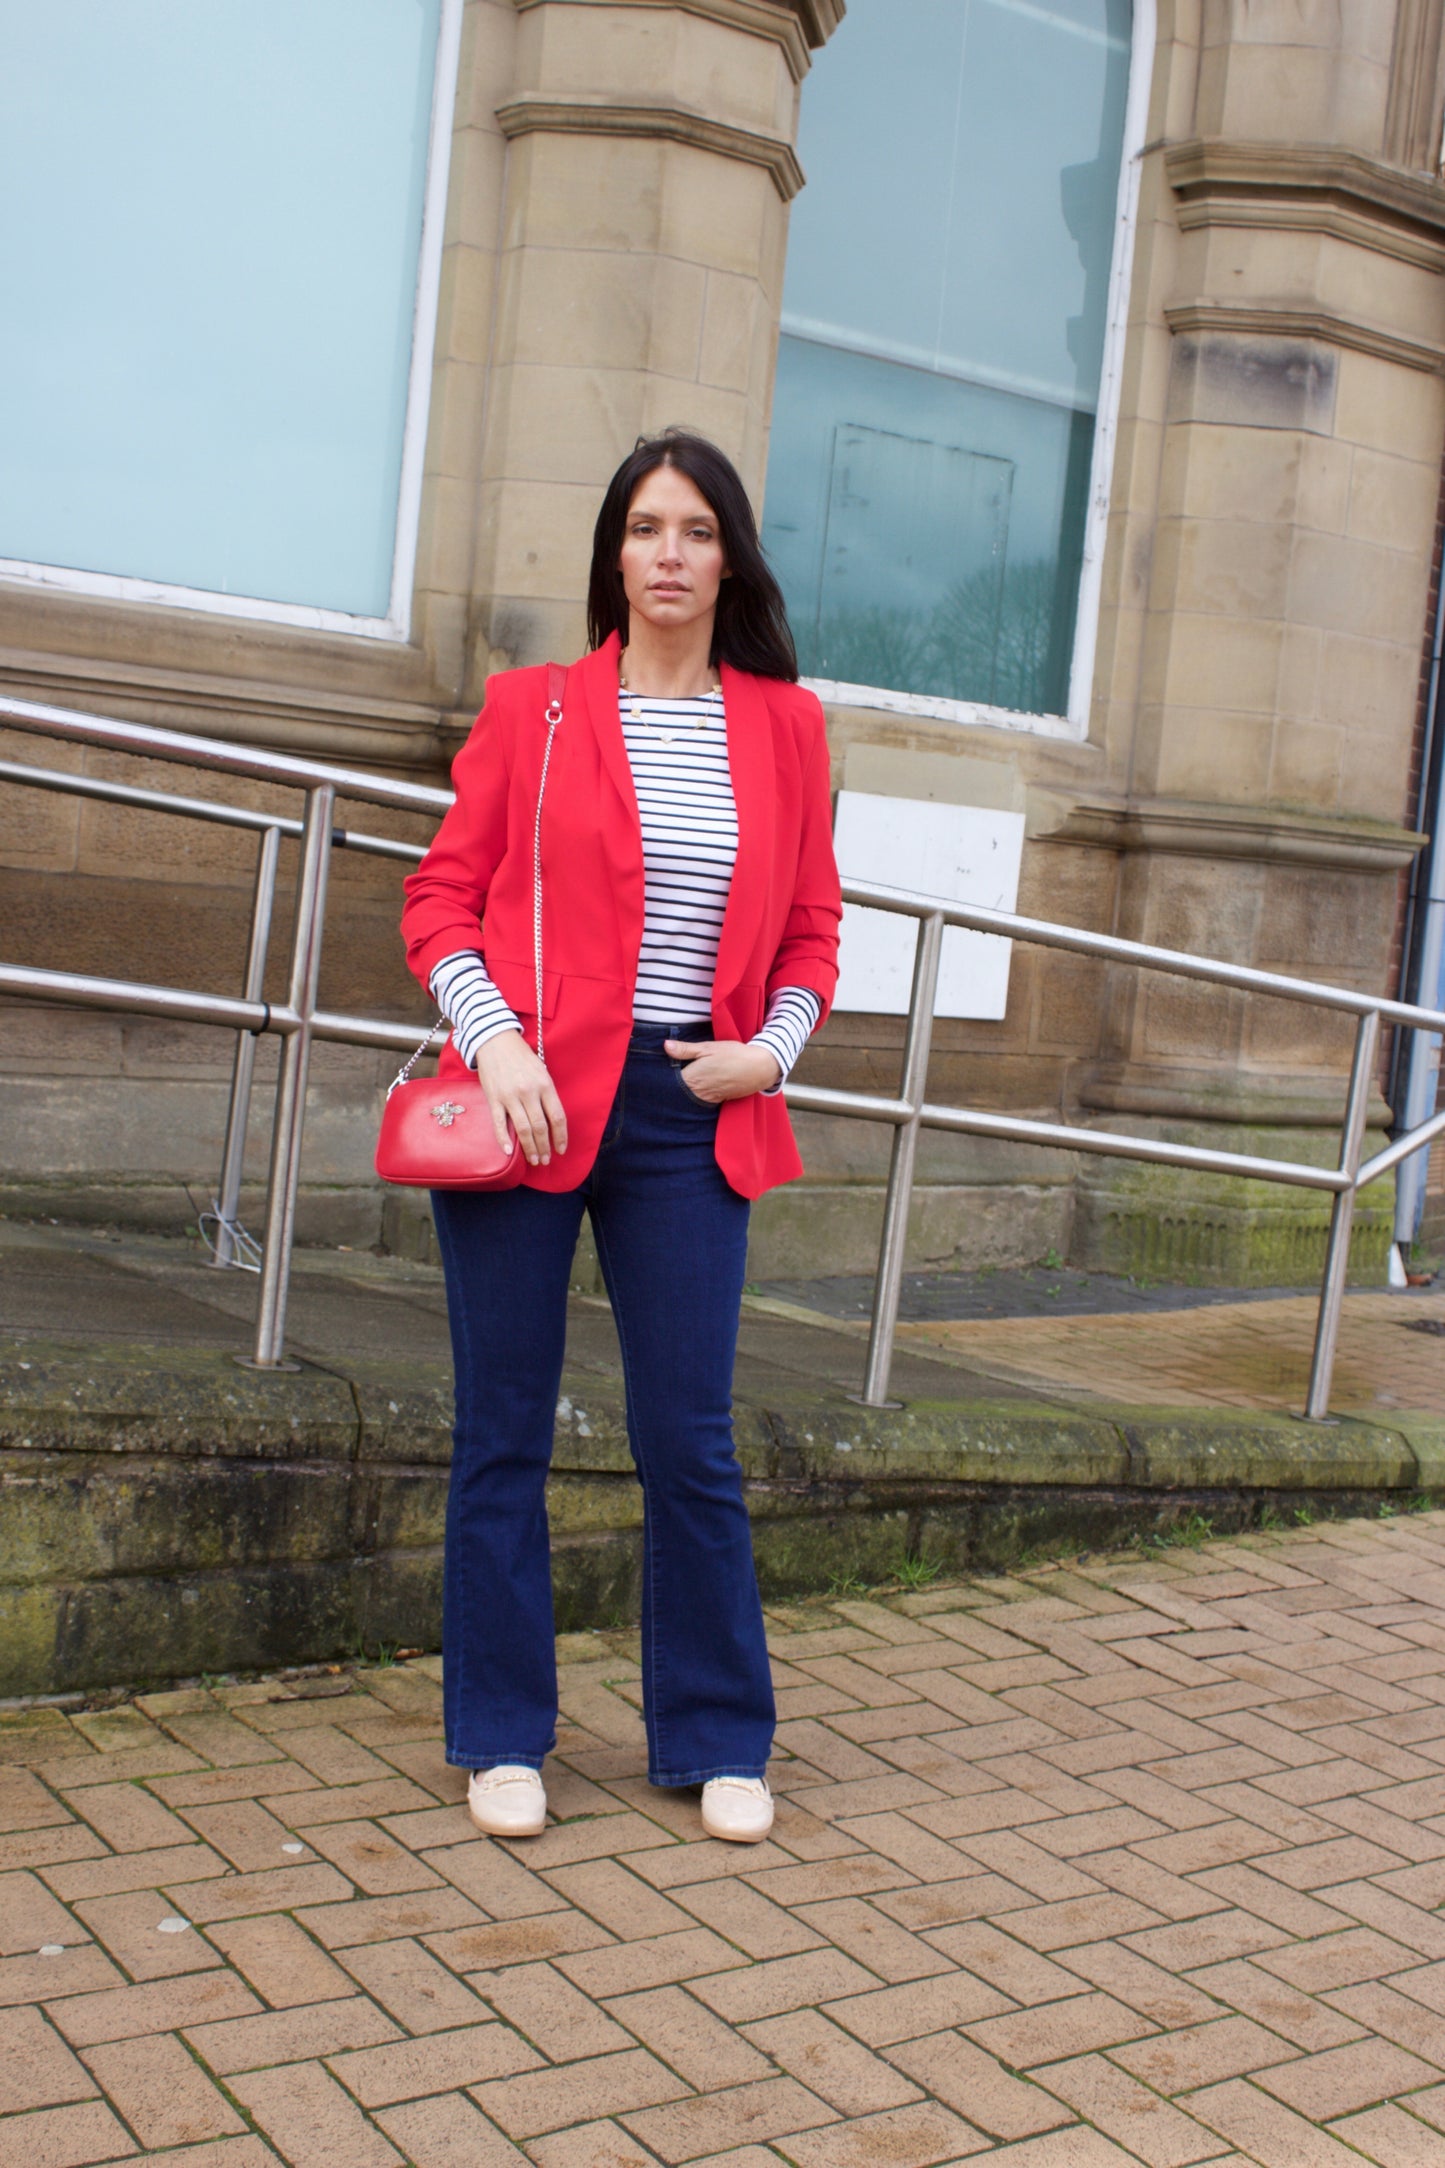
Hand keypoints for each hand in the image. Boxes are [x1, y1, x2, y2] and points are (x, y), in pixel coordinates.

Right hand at [475, 1030, 567, 1165]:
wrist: (495, 1040)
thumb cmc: (521, 1056)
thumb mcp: (542, 1071)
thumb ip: (546, 1094)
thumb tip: (551, 1120)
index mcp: (545, 1085)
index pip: (557, 1117)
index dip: (561, 1137)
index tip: (561, 1150)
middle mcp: (529, 1092)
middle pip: (541, 1127)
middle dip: (545, 1147)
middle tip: (545, 1160)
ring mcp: (510, 1096)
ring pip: (523, 1129)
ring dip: (530, 1148)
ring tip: (533, 1160)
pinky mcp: (494, 1098)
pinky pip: (500, 1123)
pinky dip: (504, 1139)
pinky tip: (510, 1152)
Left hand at [664, 1038, 780, 1101]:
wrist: (760, 1068)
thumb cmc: (733, 1055)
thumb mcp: (709, 1047)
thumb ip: (685, 1049)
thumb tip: (665, 1046)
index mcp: (692, 1079)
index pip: (668, 1083)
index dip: (662, 1077)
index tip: (656, 1071)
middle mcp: (698, 1093)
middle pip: (676, 1092)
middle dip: (672, 1085)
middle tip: (670, 1074)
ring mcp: (708, 1099)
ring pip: (688, 1098)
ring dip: (685, 1090)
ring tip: (684, 1078)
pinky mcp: (717, 1101)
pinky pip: (700, 1100)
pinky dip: (696, 1094)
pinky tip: (698, 1085)